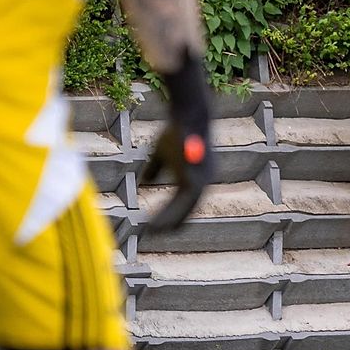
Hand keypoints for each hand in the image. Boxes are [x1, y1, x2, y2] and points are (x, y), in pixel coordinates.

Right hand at [140, 52, 212, 231]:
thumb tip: (146, 181)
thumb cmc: (175, 132)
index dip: (170, 216)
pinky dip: (168, 211)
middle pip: (187, 210)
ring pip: (186, 208)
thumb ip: (156, 169)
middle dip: (169, 223)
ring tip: (152, 229)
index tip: (155, 227)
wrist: (187, 115)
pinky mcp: (195, 175)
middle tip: (151, 234)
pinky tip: (160, 212)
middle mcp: (203, 182)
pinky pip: (182, 200)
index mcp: (197, 179)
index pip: (185, 204)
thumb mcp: (162, 153)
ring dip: (168, 220)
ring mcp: (202, 179)